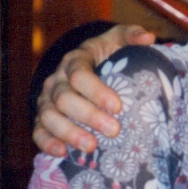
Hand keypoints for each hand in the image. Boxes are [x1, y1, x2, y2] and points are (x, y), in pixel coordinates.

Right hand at [33, 24, 156, 155]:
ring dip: (69, 133)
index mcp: (74, 60)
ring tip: (92, 147)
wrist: (88, 67)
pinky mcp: (43, 118)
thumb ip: (131, 35)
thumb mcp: (118, 40)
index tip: (118, 106)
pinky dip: (47, 143)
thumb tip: (149, 37)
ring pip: (49, 117)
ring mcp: (46, 100)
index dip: (97, 91)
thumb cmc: (107, 54)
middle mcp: (56, 80)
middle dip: (89, 116)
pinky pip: (39, 131)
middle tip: (114, 130)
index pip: (79, 74)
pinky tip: (62, 153)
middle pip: (65, 99)